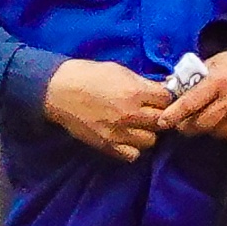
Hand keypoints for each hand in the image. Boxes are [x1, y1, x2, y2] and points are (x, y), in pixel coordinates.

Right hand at [42, 59, 173, 161]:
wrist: (59, 91)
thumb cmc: (89, 75)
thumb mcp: (120, 71)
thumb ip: (142, 83)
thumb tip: (161, 90)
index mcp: (135, 92)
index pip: (167, 100)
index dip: (166, 98)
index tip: (160, 97)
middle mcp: (130, 114)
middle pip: (162, 121)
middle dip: (160, 115)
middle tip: (151, 111)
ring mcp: (118, 132)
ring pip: (150, 140)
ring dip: (147, 132)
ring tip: (138, 125)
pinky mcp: (107, 145)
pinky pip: (132, 155)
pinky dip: (133, 148)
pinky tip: (127, 137)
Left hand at [158, 50, 226, 141]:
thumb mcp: (212, 63)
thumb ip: (191, 77)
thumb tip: (166, 89)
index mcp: (219, 81)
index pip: (190, 103)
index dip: (173, 115)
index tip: (162, 122)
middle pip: (199, 124)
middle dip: (187, 125)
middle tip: (183, 121)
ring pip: (213, 132)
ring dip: (206, 127)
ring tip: (208, 114)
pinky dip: (222, 130)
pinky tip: (225, 118)